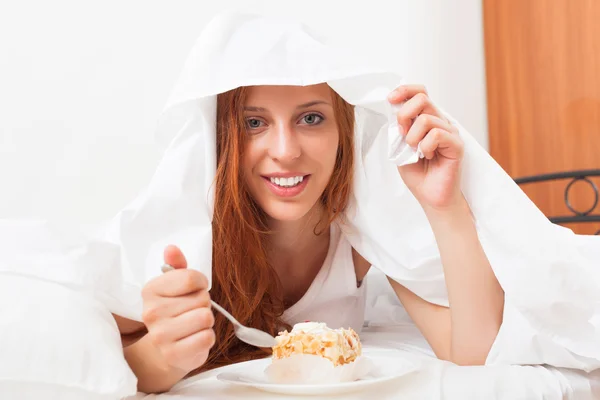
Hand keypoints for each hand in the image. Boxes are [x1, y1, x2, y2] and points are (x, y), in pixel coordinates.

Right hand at [141, 245, 215, 373]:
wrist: (167, 348)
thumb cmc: (176, 311)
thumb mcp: (176, 285)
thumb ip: (177, 265)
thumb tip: (171, 249)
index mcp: (150, 290)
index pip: (190, 278)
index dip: (201, 283)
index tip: (195, 289)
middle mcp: (151, 312)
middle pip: (201, 298)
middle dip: (203, 303)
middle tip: (191, 311)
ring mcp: (160, 335)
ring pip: (205, 317)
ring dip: (206, 321)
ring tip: (193, 324)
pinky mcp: (172, 354)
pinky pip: (206, 337)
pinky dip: (207, 337)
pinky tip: (195, 338)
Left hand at [389, 85, 464, 209]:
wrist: (430, 197)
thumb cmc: (418, 174)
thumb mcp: (400, 147)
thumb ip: (399, 129)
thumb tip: (393, 109)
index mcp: (427, 120)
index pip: (420, 93)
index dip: (405, 90)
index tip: (391, 99)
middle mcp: (440, 122)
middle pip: (422, 99)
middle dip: (404, 116)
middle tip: (403, 136)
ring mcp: (450, 132)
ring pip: (427, 118)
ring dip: (413, 137)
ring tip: (416, 152)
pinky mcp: (456, 144)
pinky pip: (436, 134)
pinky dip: (425, 146)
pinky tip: (428, 156)